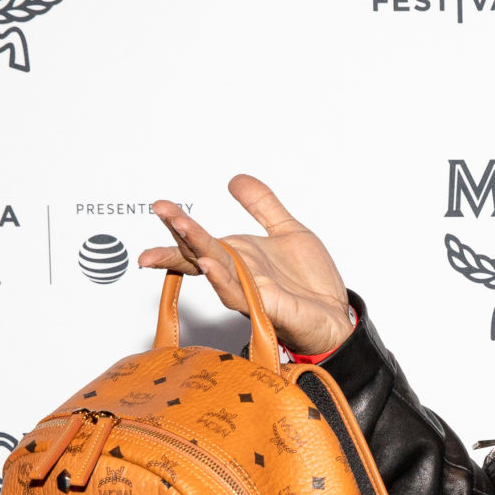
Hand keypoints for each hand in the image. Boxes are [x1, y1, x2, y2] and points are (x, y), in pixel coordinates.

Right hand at [138, 175, 355, 354]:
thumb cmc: (309, 282)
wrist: (335, 314)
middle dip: (180, 231)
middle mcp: (238, 274)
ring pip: (215, 270)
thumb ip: (262, 205)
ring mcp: (249, 291)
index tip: (160, 206)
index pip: (201, 240)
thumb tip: (235, 180)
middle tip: (161, 209)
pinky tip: (209, 265)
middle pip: (200, 251)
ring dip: (197, 249)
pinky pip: (238, 295)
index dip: (179, 225)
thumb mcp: (287, 231)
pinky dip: (222, 280)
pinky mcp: (266, 307)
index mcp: (239, 257)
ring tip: (181, 227)